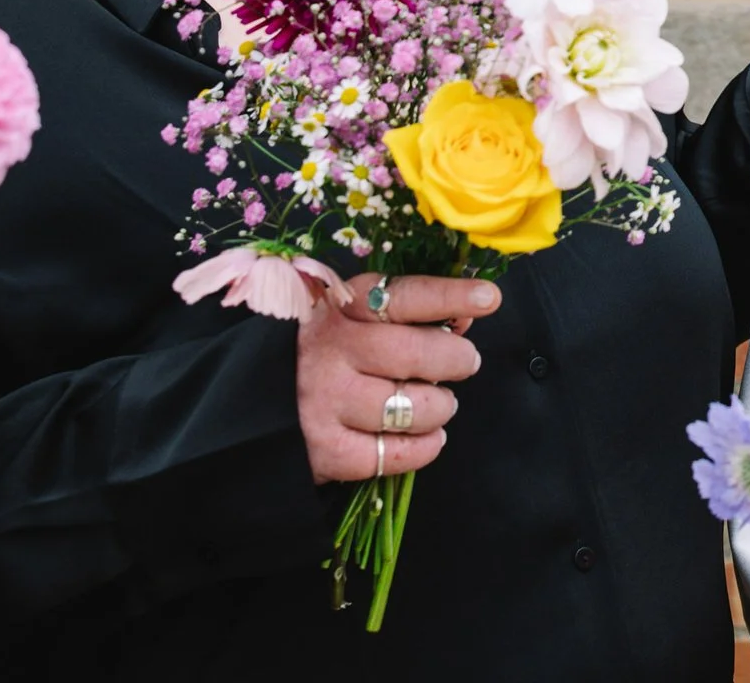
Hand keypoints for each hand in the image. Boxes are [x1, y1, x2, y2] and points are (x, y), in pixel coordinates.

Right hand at [296, 274, 498, 483]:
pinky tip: (424, 436)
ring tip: (439, 403)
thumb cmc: (331, 350)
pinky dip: (423, 448)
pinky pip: (395, 454)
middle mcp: (331, 350)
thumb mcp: (360, 316)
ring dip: (441, 408)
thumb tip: (467, 316)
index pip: (404, 297)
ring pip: (413, 408)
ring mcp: (325, 400)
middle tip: (464, 363)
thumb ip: (411, 313)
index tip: (488, 298)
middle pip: (417, 354)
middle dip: (456, 359)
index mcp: (343, 307)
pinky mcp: (325, 449)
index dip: (450, 296)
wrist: (262, 399)